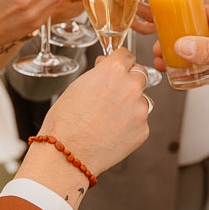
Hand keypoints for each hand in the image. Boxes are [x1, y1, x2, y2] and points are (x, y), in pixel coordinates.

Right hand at [38, 49, 149, 175]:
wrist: (68, 154)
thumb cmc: (65, 123)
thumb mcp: (76, 87)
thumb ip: (97, 74)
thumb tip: (106, 68)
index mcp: (113, 71)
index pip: (126, 55)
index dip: (119, 61)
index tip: (118, 66)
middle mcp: (130, 87)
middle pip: (139, 74)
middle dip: (128, 80)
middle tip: (113, 94)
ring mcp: (140, 109)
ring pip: (141, 99)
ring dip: (130, 104)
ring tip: (108, 118)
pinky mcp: (143, 130)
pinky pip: (140, 121)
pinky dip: (130, 125)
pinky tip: (112, 131)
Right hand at [165, 5, 208, 124]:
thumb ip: (207, 50)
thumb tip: (181, 44)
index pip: (207, 12)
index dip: (186, 16)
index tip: (167, 20)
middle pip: (201, 33)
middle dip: (180, 40)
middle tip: (161, 45)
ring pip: (202, 52)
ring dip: (184, 57)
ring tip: (164, 61)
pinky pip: (207, 69)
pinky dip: (194, 72)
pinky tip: (181, 75)